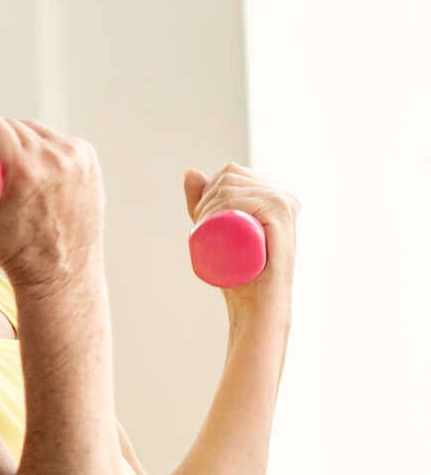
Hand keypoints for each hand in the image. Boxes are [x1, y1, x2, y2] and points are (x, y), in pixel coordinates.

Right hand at [0, 117, 106, 287]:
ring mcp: (76, 158)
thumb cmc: (8, 253)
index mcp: (26, 169)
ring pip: (39, 131)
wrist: (59, 271)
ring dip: (23, 138)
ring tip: (13, 160)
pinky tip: (39, 159)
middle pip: (16, 126)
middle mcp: (55, 158)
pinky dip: (46, 145)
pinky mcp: (89, 160)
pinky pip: (59, 141)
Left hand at [184, 164, 295, 318]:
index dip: (208, 189)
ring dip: (209, 202)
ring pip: (233, 188)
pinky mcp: (282, 216)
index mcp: (276, 195)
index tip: (198, 216)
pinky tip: (216, 215)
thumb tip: (190, 171)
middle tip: (198, 224)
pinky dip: (226, 204)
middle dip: (206, 196)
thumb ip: (204, 201)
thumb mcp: (216, 227)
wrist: (257, 303)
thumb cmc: (239, 270)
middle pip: (232, 177)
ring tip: (203, 226)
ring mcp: (285, 204)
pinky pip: (247, 199)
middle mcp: (285, 196)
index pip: (233, 173)